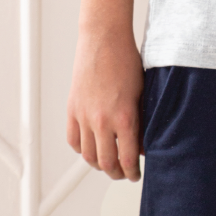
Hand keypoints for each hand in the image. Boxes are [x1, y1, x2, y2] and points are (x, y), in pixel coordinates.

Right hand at [66, 28, 144, 181]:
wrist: (104, 39)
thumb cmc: (127, 61)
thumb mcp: (143, 93)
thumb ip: (142, 121)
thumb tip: (143, 144)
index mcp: (125, 117)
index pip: (127, 159)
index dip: (132, 173)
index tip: (135, 175)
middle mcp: (102, 121)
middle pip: (106, 163)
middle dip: (116, 173)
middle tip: (122, 173)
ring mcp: (84, 116)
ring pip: (87, 155)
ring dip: (98, 164)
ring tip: (107, 164)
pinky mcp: (72, 109)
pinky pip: (73, 140)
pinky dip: (81, 149)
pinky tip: (90, 147)